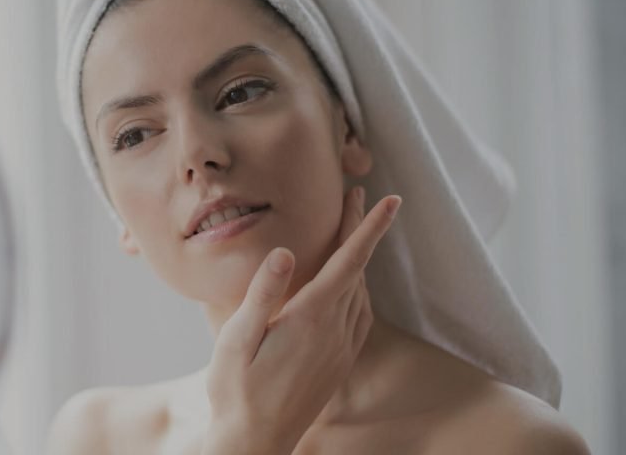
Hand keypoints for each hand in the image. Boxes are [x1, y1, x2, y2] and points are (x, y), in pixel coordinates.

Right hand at [203, 187, 399, 454]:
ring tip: (350, 233)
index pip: (348, 261)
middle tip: (356, 195)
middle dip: (359, 230)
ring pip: (361, 292)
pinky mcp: (339, 364)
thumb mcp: (236, 339)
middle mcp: (335, 332)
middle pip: (357, 269)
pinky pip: (360, 317)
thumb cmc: (236, 391)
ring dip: (359, 259)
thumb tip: (283, 250)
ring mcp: (341, 350)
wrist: (255, 444)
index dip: (369, 227)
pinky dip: (359, 290)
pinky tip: (350, 287)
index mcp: (310, 318)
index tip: (390, 200)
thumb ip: (262, 294)